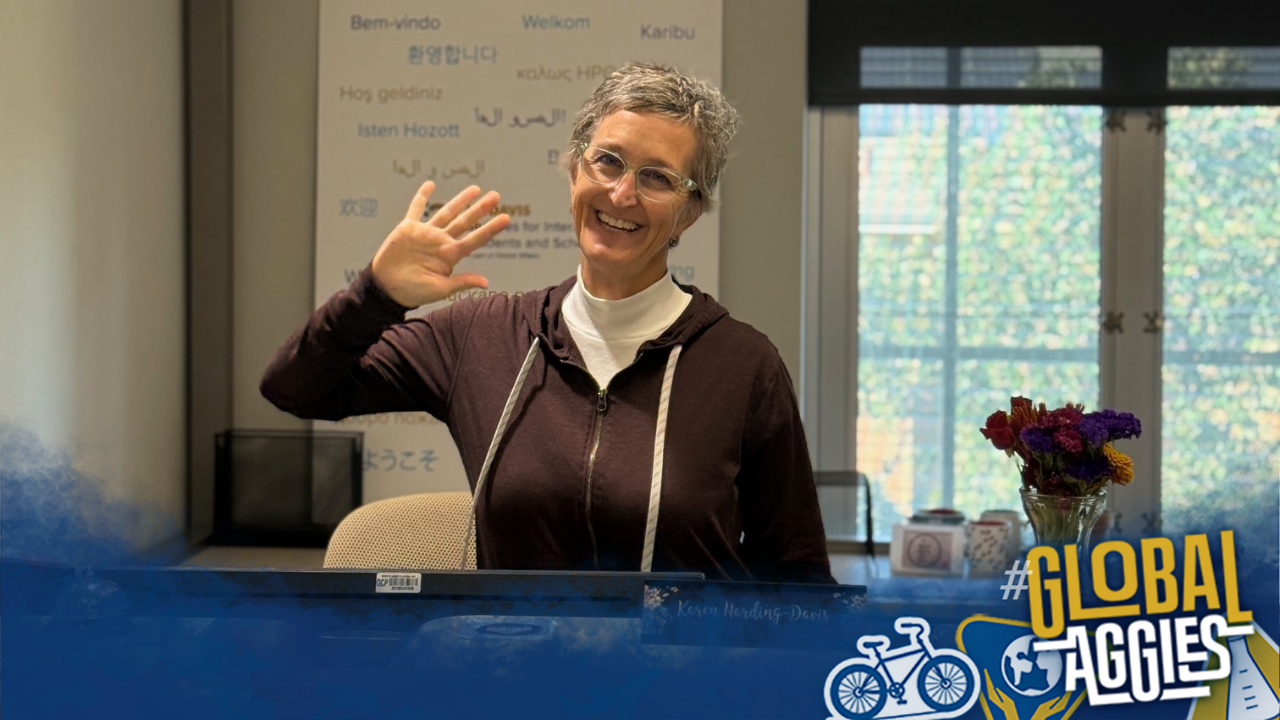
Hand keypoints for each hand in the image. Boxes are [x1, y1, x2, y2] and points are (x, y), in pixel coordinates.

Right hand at [370, 182, 510, 307]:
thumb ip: (461, 282)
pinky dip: (422, 196)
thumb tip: (486, 282)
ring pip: (447, 212)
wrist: (386, 288)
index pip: (475, 239)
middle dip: (480, 209)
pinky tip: (431, 184)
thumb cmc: (413, 292)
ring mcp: (425, 233)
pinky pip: (416, 208)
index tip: (506, 218)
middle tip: (496, 196)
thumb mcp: (439, 289)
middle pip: (465, 221)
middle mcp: (441, 241)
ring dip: (461, 200)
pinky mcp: (408, 228)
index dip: (491, 229)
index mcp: (450, 255)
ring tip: (475, 189)